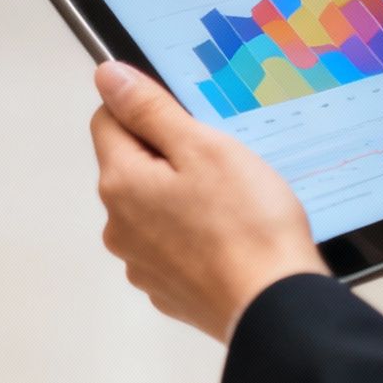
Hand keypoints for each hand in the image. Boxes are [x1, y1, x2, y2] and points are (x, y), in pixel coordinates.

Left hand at [90, 62, 328, 340]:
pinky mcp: (168, 289)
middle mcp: (119, 225)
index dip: (147, 111)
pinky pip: (173, 244)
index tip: (187, 121)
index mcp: (121, 183)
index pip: (107, 121)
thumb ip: (149, 109)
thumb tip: (107, 77)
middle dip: (169, 156)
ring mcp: (141, 262)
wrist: (275, 305)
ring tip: (232, 204)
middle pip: (132, 166)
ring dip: (182, 197)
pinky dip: (194, 235)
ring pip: (153, 207)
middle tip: (221, 163)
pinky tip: (230, 236)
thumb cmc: (246, 224)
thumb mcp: (202, 146)